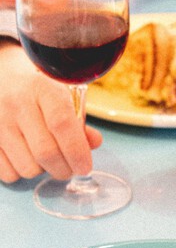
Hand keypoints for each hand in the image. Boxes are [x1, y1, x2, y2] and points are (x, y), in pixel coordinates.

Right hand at [0, 41, 101, 182]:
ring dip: (43, 171)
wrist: (0, 75)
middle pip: (45, 151)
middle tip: (71, 170)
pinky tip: (27, 158)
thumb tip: (94, 143)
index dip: (77, 150)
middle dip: (64, 168)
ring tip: (49, 160)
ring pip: (27, 166)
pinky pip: (7, 172)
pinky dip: (22, 173)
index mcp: (43, 88)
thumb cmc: (37, 86)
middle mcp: (17, 104)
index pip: (62, 124)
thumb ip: (78, 118)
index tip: (85, 166)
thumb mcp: (61, 92)